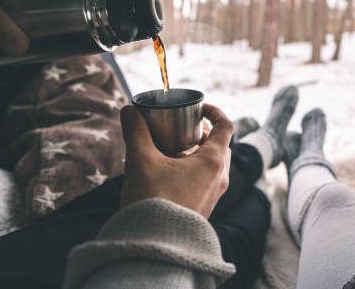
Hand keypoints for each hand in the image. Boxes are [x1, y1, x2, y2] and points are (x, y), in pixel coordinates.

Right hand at [120, 103, 232, 217]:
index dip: (214, 111)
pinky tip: (168, 173)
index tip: (199, 107)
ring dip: (196, 152)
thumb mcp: (141, 161)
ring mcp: (214, 194)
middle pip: (219, 145)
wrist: (155, 246)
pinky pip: (205, 180)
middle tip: (181, 128)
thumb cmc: (153, 201)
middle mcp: (219, 177)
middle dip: (202, 132)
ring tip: (170, 150)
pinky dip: (193, 169)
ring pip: (212, 164)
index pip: (226, 126)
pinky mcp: (204, 207)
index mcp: (213, 161)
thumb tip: (129, 110)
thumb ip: (136, 132)